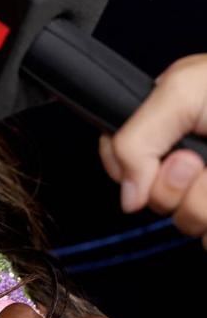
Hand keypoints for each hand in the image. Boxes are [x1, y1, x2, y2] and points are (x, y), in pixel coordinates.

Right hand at [99, 53, 206, 248]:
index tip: (176, 156)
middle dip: (182, 187)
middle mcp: (189, 162)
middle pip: (156, 200)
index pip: (120, 162)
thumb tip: (128, 197)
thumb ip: (137, 138)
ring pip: (192, 226)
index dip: (137, 170)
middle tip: (206, 162)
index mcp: (169, 128)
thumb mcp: (183, 91)